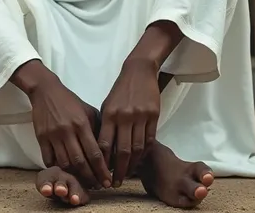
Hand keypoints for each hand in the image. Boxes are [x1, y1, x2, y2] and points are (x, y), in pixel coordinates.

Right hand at [29, 73, 111, 189]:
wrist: (46, 91)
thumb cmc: (69, 101)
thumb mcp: (87, 110)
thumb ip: (97, 128)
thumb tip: (109, 149)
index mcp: (81, 123)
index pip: (94, 152)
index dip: (102, 170)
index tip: (108, 181)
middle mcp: (68, 130)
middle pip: (80, 162)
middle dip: (90, 177)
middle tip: (97, 186)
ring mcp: (53, 135)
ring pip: (64, 163)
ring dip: (74, 176)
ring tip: (83, 182)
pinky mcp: (41, 137)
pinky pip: (48, 160)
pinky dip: (56, 168)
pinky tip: (64, 172)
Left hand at [98, 58, 160, 186]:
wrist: (138, 71)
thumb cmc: (120, 91)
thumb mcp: (107, 105)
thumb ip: (105, 126)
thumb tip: (101, 152)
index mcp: (109, 113)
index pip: (104, 144)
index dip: (102, 163)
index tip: (101, 175)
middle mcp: (123, 116)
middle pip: (121, 150)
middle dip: (118, 170)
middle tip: (115, 183)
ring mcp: (140, 116)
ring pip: (137, 148)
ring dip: (132, 165)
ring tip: (127, 175)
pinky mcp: (153, 115)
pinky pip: (149, 139)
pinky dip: (144, 153)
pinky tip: (139, 160)